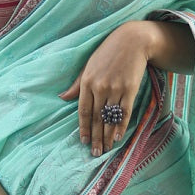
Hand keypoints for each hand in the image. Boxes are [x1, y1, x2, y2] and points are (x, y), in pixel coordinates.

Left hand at [59, 21, 152, 155]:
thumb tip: (63, 98)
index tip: (83, 141)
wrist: (132, 41)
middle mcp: (100, 87)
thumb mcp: (88, 65)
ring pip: (109, 117)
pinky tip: (117, 137)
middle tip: (95, 152)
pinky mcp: (130, 89)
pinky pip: (125, 112)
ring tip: (106, 149)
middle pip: (96, 118)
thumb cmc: (108, 52)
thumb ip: (77, 84)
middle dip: (95, 137)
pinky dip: (121, 126)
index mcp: (87, 82)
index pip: (83, 111)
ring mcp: (116, 88)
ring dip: (107, 135)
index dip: (83, 128)